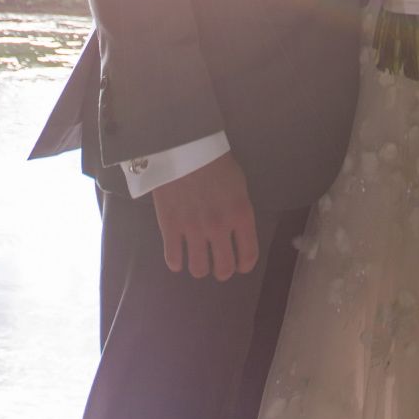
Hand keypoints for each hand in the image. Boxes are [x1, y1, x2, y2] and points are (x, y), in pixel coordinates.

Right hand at [148, 151, 258, 280]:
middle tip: (218, 266)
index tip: (240, 266)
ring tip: (197, 260)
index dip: (245, 265)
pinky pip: (173, 259)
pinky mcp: (170, 226)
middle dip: (222, 271)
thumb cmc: (215, 161)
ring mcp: (193, 229)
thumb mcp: (238, 186)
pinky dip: (176, 262)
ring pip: (198, 269)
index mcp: (241, 215)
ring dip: (199, 268)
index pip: (248, 255)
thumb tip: (236, 231)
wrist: (183, 146)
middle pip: (223, 268)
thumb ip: (239, 212)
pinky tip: (177, 256)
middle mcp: (219, 227)